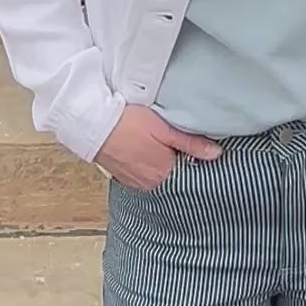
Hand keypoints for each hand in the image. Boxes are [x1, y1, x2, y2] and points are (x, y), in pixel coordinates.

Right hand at [96, 106, 221, 190]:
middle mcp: (149, 183)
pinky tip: (141, 147)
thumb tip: (216, 154)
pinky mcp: (121, 175)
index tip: (189, 142)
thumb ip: (191, 144)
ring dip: (159, 159)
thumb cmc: (125, 123)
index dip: (192, 155)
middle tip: (170, 138)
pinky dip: (144, 161)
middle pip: (173, 172)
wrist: (90, 122)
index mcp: (163, 174)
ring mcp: (133, 181)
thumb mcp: (164, 129)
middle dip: (175, 157)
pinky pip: (141, 171)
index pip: (189, 170)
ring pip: (156, 171)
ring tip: (153, 140)